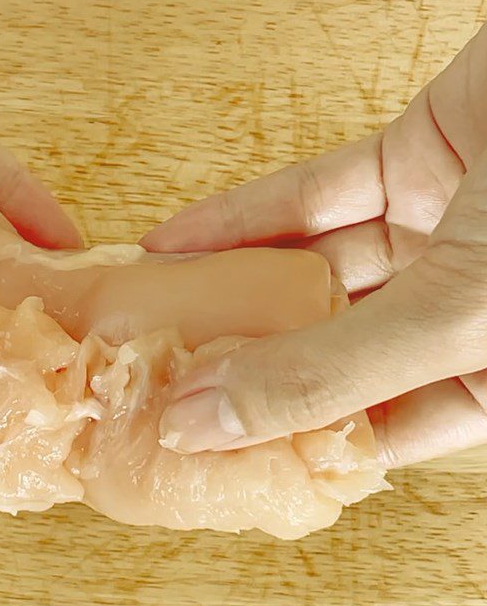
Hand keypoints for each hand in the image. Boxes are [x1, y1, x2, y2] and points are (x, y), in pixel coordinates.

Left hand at [141, 23, 486, 468]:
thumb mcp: (454, 316)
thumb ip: (326, 375)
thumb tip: (201, 427)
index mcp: (484, 377)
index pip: (369, 431)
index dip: (285, 441)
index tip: (204, 446)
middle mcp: (455, 313)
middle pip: (324, 351)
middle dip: (242, 363)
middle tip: (159, 381)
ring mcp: (433, 233)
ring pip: (307, 273)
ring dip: (229, 289)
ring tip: (152, 315)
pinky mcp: (411, 160)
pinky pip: (310, 197)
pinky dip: (241, 218)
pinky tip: (175, 243)